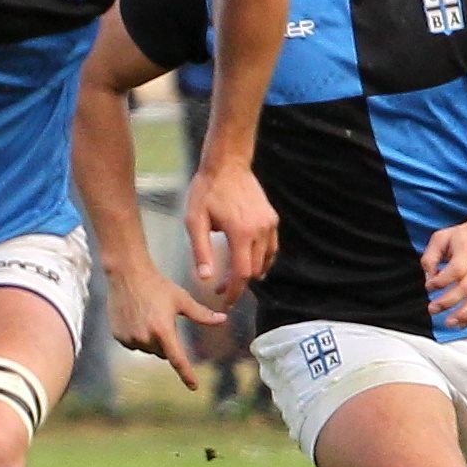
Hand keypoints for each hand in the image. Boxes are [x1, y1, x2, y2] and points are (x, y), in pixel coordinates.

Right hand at [107, 262, 224, 391]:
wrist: (127, 274)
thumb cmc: (158, 285)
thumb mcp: (181, 299)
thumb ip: (202, 314)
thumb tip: (223, 320)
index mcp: (163, 330)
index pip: (178, 360)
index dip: (187, 375)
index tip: (194, 387)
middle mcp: (145, 338)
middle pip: (162, 352)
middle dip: (166, 341)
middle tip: (161, 318)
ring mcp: (129, 338)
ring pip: (147, 349)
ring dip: (151, 339)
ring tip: (147, 314)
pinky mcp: (118, 336)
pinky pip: (133, 344)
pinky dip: (137, 336)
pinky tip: (136, 317)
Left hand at [183, 160, 277, 306]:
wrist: (227, 163)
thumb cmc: (206, 190)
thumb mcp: (195, 221)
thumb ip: (200, 251)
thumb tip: (205, 279)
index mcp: (241, 233)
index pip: (242, 274)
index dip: (234, 292)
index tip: (225, 303)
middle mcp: (260, 230)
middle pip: (254, 270)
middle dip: (238, 283)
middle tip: (220, 287)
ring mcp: (269, 224)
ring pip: (265, 261)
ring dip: (250, 272)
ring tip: (232, 275)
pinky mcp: (272, 218)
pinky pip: (271, 248)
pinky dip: (261, 259)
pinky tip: (247, 259)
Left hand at [421, 221, 466, 329]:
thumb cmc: (465, 237)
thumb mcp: (442, 237)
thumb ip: (430, 256)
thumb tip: (428, 277)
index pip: (456, 270)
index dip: (440, 282)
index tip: (429, 287)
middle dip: (448, 302)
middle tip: (432, 309)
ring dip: (463, 315)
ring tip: (448, 322)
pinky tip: (464, 323)